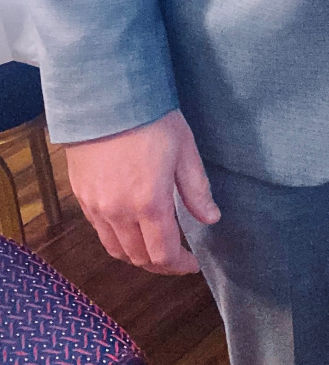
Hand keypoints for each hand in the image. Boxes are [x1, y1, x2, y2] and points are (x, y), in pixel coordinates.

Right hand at [65, 108, 219, 274]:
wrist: (106, 98)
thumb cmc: (151, 120)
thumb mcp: (184, 150)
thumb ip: (197, 190)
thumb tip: (211, 218)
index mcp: (149, 203)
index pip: (163, 254)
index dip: (179, 266)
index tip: (193, 264)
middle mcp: (119, 212)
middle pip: (138, 257)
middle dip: (160, 264)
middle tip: (177, 258)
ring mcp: (96, 207)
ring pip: (116, 249)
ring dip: (137, 255)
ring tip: (155, 247)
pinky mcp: (82, 196)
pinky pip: (99, 231)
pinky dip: (117, 239)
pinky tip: (131, 228)